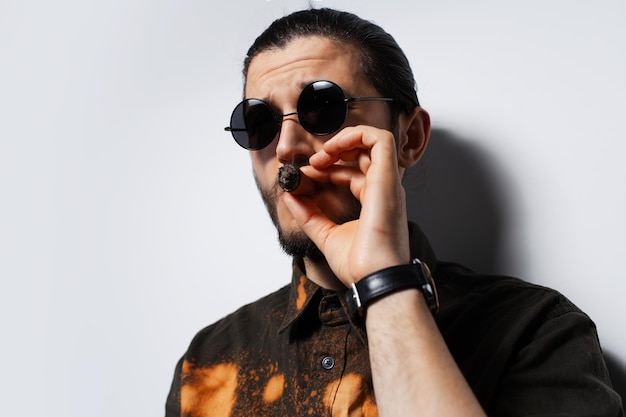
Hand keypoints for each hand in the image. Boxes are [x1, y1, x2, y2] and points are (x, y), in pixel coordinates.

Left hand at [282, 125, 410, 286]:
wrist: (374, 280)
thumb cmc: (359, 266)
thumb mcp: (324, 234)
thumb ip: (308, 213)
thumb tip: (289, 194)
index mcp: (374, 202)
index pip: (351, 173)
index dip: (325, 170)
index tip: (303, 178)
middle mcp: (383, 190)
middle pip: (361, 155)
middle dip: (332, 153)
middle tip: (310, 166)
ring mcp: (387, 183)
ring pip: (373, 141)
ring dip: (343, 141)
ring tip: (320, 156)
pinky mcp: (388, 178)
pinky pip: (380, 140)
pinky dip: (354, 136)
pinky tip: (331, 151)